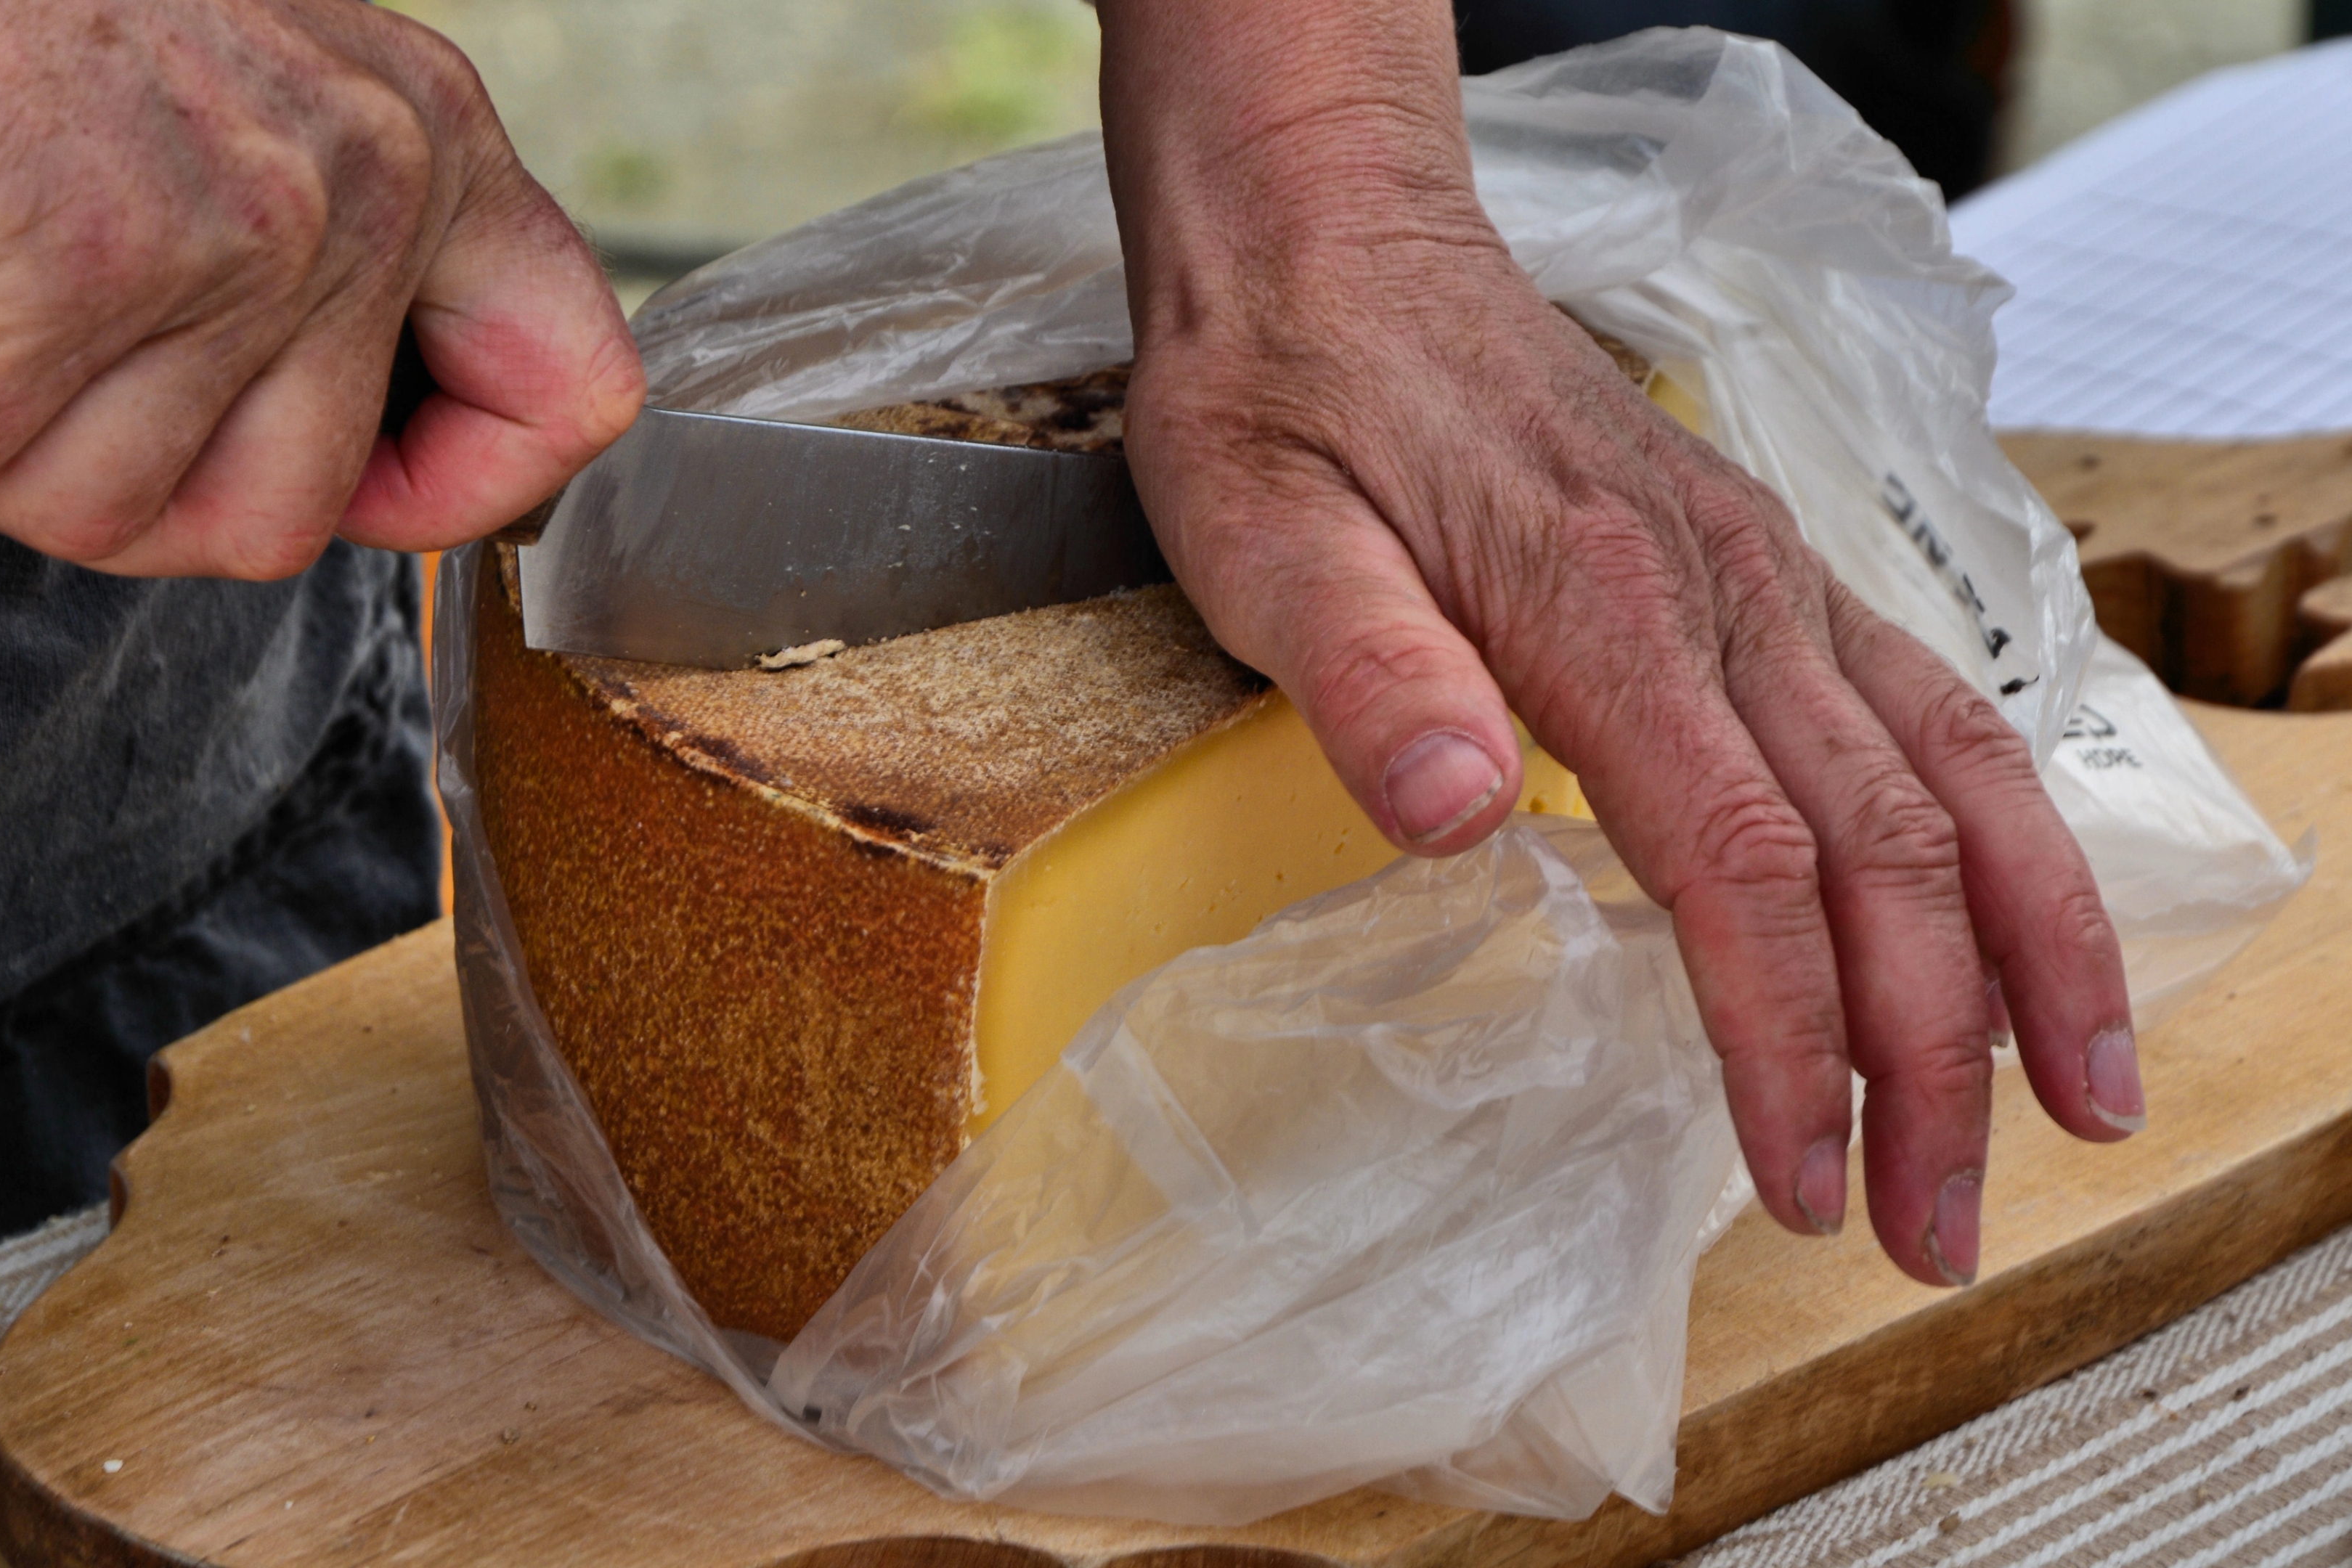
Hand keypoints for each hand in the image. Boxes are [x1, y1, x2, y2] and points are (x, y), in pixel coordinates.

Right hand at [0, 0, 641, 576]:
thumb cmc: (13, 1)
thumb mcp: (255, 92)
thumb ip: (331, 249)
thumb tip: (337, 446)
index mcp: (432, 147)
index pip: (568, 400)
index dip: (449, 495)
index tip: (347, 492)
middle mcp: (364, 189)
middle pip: (282, 519)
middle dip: (123, 506)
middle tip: (24, 413)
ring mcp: (230, 233)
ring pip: (110, 514)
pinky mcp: (70, 262)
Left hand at [1097, 0, 2135, 1287]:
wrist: (1328, 242)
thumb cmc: (1284, 396)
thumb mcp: (1261, 535)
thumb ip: (1363, 674)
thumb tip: (1453, 816)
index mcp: (1607, 607)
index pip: (1744, 861)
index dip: (1787, 1035)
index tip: (1798, 1179)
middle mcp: (1728, 593)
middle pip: (1885, 852)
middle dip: (1931, 1057)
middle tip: (1933, 1228)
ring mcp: (1767, 576)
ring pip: (1958, 777)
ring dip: (2030, 953)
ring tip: (2076, 1105)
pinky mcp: (1765, 568)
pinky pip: (1937, 710)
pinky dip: (2005, 834)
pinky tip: (2019, 925)